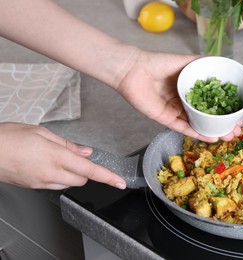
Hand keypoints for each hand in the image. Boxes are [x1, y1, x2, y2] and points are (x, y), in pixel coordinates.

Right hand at [0, 123, 125, 189]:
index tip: (120, 182)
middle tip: (75, 155)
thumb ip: (68, 145)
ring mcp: (42, 183)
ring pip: (70, 183)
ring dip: (72, 173)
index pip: (90, 170)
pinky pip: (55, 185)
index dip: (108, 177)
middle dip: (86, 170)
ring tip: (56, 158)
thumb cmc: (9, 138)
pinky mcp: (34, 187)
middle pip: (82, 179)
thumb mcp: (42, 133)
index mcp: (56, 157)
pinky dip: (60, 177)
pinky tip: (47, 165)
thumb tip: (86, 152)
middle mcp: (51, 173)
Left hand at [116, 48, 241, 141]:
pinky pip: (183, 129)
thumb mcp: (184, 61)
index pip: (211, 102)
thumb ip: (201, 63)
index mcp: (189, 89)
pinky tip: (210, 138)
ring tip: (228, 136)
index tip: (239, 114)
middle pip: (207, 116)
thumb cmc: (157, 63)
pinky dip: (197, 134)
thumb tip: (222, 62)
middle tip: (237, 130)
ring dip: (213, 131)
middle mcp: (184, 102)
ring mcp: (175, 111)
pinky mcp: (166, 119)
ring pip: (197, 125)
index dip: (225, 108)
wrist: (133, 70)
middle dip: (223, 124)